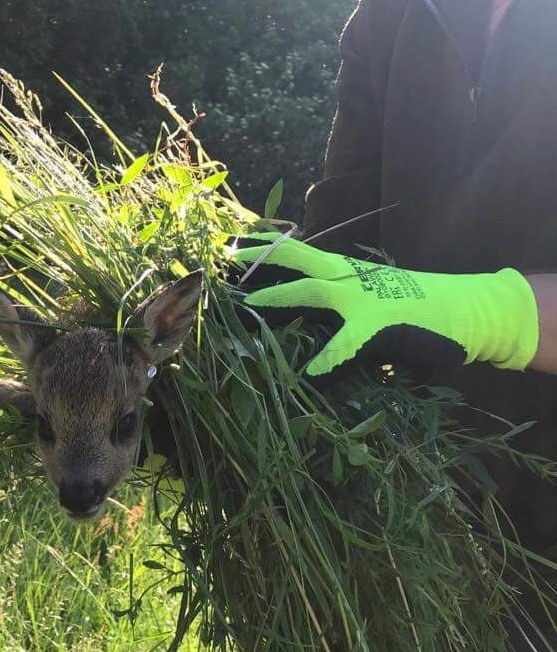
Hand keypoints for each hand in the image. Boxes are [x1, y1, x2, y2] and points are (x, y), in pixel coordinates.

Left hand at [230, 234, 539, 375]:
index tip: (230, 244)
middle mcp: (349, 277)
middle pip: (298, 257)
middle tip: (226, 257)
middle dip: (261, 257)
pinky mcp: (382, 323)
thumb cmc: (408, 309)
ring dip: (282, 295)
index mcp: (343, 271)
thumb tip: (287, 318)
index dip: (263, 248)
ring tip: (251, 304)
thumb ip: (328, 305)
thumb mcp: (362, 299)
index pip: (297, 252)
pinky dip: (330, 355)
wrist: (462, 310)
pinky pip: (350, 339)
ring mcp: (365, 297)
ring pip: (316, 289)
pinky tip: (311, 370)